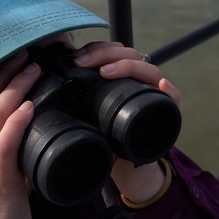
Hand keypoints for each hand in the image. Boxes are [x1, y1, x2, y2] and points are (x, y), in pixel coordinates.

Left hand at [73, 42, 181, 203]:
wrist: (123, 169)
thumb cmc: (104, 138)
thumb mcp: (85, 115)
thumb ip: (73, 100)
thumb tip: (44, 85)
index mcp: (120, 78)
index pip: (113, 52)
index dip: (96, 49)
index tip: (77, 57)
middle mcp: (139, 82)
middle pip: (130, 55)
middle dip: (106, 54)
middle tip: (85, 63)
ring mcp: (154, 96)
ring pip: (149, 70)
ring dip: (129, 66)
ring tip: (107, 72)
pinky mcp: (167, 113)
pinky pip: (173, 98)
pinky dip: (169, 91)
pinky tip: (160, 86)